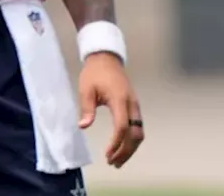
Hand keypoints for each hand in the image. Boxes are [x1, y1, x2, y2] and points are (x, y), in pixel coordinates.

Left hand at [77, 52, 143, 167]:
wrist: (106, 59)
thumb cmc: (94, 74)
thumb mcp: (86, 89)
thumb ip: (87, 108)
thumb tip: (84, 126)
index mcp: (119, 99)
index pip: (122, 126)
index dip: (116, 143)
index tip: (106, 154)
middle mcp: (131, 104)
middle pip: (135, 133)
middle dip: (125, 151)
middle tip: (112, 163)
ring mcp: (135, 105)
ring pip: (139, 131)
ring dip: (130, 148)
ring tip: (117, 160)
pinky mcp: (134, 106)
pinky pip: (138, 126)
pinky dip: (132, 140)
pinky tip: (122, 148)